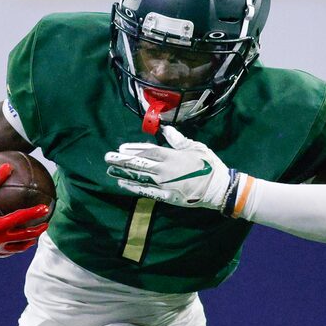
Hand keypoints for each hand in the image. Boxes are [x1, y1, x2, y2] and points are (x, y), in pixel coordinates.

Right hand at [0, 163, 49, 257]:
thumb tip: (8, 165)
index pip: (21, 219)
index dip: (35, 213)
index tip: (46, 208)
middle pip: (24, 237)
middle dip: (38, 230)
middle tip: (46, 223)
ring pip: (16, 248)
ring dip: (27, 242)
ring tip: (34, 237)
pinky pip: (5, 252)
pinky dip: (13, 247)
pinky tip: (15, 242)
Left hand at [105, 126, 232, 209]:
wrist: (218, 188)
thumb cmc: (209, 165)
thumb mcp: (196, 147)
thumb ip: (178, 140)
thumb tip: (166, 129)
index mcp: (172, 156)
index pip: (148, 151)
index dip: (133, 149)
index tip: (120, 147)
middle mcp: (165, 170)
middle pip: (139, 164)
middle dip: (122, 160)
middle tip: (107, 157)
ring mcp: (164, 184)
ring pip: (139, 177)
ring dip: (123, 173)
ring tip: (110, 170)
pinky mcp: (166, 196)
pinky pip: (147, 191)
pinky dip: (134, 187)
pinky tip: (123, 184)